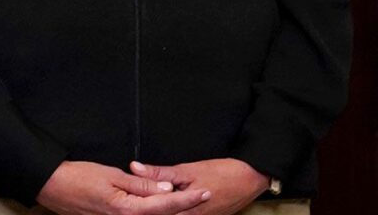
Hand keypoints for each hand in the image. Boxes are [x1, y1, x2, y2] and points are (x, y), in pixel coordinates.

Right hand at [37, 160, 211, 214]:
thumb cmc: (77, 177)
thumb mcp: (111, 175)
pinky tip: (158, 206)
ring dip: (168, 210)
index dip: (188, 198)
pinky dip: (151, 212)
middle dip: (183, 208)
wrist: (49, 186)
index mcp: (127, 210)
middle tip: (202, 198)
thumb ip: (141, 184)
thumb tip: (167, 187)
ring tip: (184, 202)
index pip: (166, 205)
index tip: (205, 192)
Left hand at [134, 160, 270, 212]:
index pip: (156, 213)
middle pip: (165, 214)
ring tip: (144, 203)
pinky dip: (175, 210)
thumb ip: (160, 173)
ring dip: (161, 209)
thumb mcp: (187, 170)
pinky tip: (166, 204)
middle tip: (132, 202)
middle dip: (150, 209)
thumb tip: (134, 168)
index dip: (141, 208)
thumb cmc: (221, 173)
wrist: (251, 179)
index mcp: (186, 211)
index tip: (126, 201)